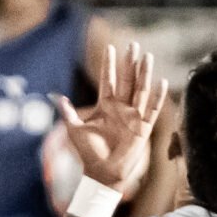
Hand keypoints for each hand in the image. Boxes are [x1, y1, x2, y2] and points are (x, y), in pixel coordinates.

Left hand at [56, 41, 168, 194]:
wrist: (102, 172)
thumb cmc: (88, 152)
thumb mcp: (75, 129)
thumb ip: (68, 112)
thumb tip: (55, 96)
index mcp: (106, 106)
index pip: (109, 80)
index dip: (109, 65)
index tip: (110, 48)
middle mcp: (121, 108)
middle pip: (127, 80)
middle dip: (130, 62)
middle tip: (133, 44)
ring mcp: (133, 117)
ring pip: (140, 90)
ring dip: (144, 74)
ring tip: (147, 56)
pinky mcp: (143, 128)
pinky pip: (151, 110)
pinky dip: (156, 97)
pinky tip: (160, 82)